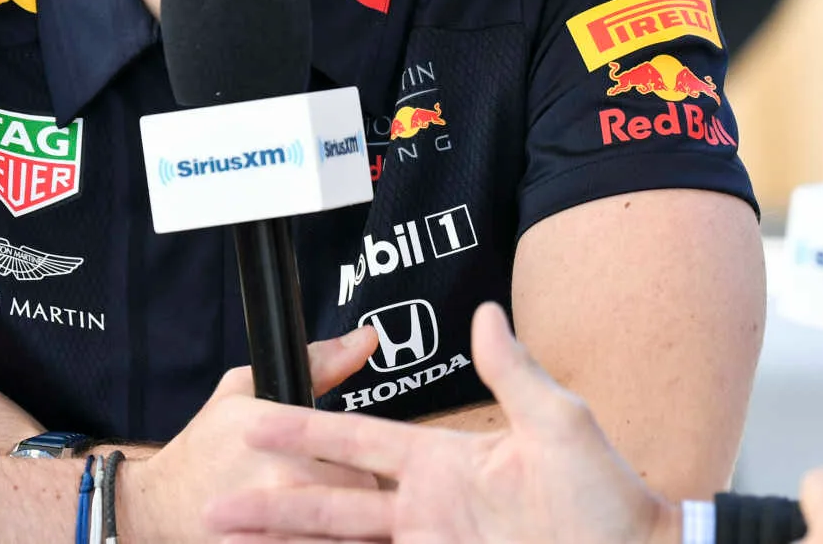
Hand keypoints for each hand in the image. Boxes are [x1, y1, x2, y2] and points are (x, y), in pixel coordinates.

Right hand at [137, 327, 382, 541]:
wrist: (155, 504)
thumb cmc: (205, 445)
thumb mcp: (246, 390)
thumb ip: (316, 365)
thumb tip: (365, 339)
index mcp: (278, 435)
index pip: (358, 451)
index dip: (373, 460)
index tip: (376, 465)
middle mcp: (278, 484)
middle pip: (359, 495)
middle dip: (368, 496)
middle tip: (367, 496)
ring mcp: (270, 528)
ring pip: (343, 532)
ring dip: (355, 528)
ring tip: (355, 522)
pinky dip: (326, 542)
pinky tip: (325, 535)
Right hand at [204, 302, 678, 543]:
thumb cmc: (608, 496)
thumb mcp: (560, 422)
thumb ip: (514, 372)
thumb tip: (486, 313)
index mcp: (444, 464)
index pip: (358, 442)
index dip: (306, 431)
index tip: (255, 421)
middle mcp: (428, 510)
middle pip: (331, 503)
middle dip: (273, 504)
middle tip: (214, 504)